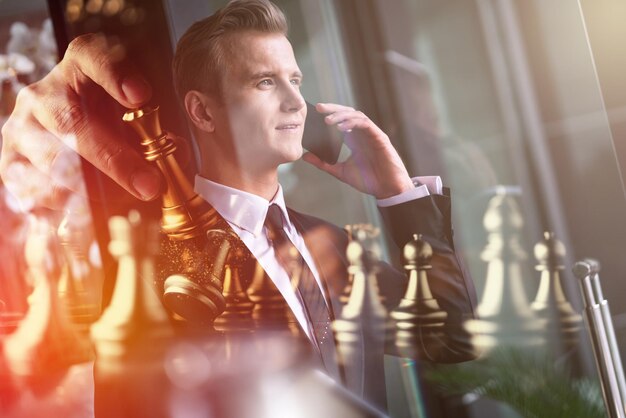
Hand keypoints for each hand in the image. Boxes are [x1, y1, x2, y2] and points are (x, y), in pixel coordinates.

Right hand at [0, 33, 160, 211]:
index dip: (115, 74)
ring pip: (51, 161)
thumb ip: (152, 132)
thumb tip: (175, 157)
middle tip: (149, 185)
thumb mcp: (131, 118)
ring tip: (124, 205)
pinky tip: (90, 216)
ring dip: (93, 191)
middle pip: (72, 122)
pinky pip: (33, 191)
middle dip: (115, 160)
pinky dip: (65, 208)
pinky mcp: (9, 162)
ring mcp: (21, 128)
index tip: (141, 95)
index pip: (91, 56)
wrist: (56, 137)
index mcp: (78, 69)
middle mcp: (43, 94)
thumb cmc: (107, 125)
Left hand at [302, 103, 413, 198]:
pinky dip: (353, 123)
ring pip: (356, 116)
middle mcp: (362, 134)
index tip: (314, 112)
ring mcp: (371, 134)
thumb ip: (323, 163)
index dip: (329, 114)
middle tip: (319, 108)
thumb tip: (304, 156)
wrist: (386, 189)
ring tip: (328, 121)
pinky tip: (341, 128)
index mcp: (353, 139)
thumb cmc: (368, 180)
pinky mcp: (379, 137)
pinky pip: (366, 124)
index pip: (340, 120)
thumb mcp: (340, 171)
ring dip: (342, 116)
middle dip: (333, 109)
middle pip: (347, 113)